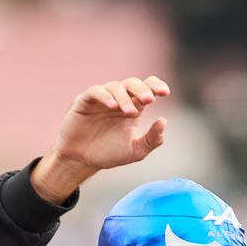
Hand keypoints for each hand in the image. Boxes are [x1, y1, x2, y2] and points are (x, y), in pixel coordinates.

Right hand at [30, 76, 169, 204]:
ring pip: (115, 86)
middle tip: (149, 99)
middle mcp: (118, 99)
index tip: (165, 93)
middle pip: (133, 84)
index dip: (156, 85)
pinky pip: (95, 92)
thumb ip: (152, 140)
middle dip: (142, 89)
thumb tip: (163, 121)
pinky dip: (104, 96)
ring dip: (124, 97)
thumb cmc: (108, 154)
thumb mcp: (135, 151)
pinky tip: (112, 105)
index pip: (147, 87)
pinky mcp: (84, 102)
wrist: (82, 161)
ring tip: (130, 112)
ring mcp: (101, 99)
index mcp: (133, 107)